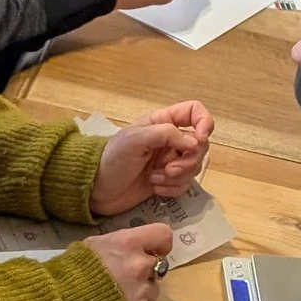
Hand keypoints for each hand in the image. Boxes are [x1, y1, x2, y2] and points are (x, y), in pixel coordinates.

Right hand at [83, 223, 176, 300]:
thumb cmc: (70, 271)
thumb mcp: (93, 245)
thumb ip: (119, 244)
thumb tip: (132, 248)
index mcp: (129, 243)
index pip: (163, 235)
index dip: (159, 244)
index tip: (153, 251)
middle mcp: (140, 265)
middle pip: (157, 266)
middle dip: (143, 272)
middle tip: (123, 280)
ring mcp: (142, 292)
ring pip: (153, 290)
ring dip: (140, 293)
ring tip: (117, 298)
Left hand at [91, 100, 212, 214]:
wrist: (96, 189)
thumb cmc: (112, 158)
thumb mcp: (136, 139)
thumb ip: (167, 134)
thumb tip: (196, 143)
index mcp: (163, 122)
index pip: (195, 112)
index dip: (204, 123)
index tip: (198, 140)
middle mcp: (170, 140)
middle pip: (199, 145)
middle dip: (187, 161)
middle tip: (167, 169)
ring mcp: (169, 161)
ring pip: (193, 167)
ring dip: (177, 176)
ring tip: (154, 179)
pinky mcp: (167, 181)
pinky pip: (184, 185)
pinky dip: (172, 189)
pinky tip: (155, 189)